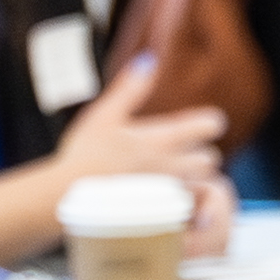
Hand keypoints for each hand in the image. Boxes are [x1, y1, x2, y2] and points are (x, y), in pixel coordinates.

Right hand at [47, 54, 226, 196]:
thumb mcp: (104, 115)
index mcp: (163, 139)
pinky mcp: (165, 220)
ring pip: (204, 187)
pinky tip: (167, 206)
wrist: (69, 199)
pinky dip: (187, 209)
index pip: (210, 125)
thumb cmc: (83, 155)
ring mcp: (171, 196)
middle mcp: (174, 167)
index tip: (199, 126)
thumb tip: (149, 60)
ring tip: (171, 181)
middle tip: (179, 155)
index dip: (208, 123)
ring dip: (194, 182)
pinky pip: (191, 214)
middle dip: (201, 155)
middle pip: (211, 159)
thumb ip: (130, 89)